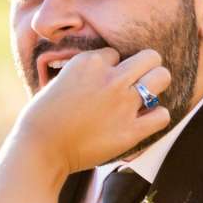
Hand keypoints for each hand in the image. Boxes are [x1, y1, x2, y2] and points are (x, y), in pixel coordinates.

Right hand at [16, 47, 171, 179]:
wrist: (41, 148)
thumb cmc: (44, 117)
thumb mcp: (61, 80)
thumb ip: (84, 72)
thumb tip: (103, 69)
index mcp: (90, 62)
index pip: (116, 54)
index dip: (111, 68)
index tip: (101, 84)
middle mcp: (110, 78)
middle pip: (150, 57)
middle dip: (147, 67)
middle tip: (138, 81)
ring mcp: (122, 104)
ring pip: (162, 77)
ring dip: (156, 86)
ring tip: (146, 96)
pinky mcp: (130, 130)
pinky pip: (162, 114)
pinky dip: (157, 117)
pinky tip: (145, 121)